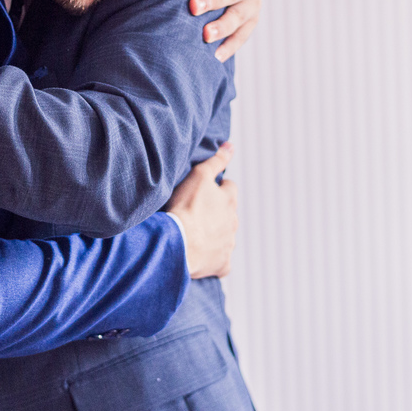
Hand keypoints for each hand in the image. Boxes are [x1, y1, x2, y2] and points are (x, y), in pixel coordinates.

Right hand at [166, 142, 237, 278]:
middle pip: (228, 214)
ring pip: (226, 237)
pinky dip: (214, 259)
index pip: (229, 188)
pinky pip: (222, 262)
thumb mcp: (199, 176)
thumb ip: (216, 161)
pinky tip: (201, 257)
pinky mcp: (222, 264)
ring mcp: (229, 244)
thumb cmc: (185, 208)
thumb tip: (230, 146)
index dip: (216, 188)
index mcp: (229, 200)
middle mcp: (233, 222)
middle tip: (196, 213)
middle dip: (216, 213)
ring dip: (214, 235)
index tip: (203, 191)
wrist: (178, 243)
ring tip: (194, 234)